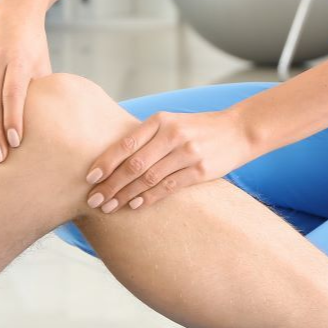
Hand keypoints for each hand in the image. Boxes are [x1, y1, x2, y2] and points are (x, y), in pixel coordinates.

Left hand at [85, 109, 251, 212]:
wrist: (239, 130)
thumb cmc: (197, 128)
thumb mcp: (171, 122)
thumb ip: (145, 136)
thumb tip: (111, 157)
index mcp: (160, 120)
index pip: (126, 143)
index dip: (105, 162)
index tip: (89, 178)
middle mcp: (172, 135)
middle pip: (133, 164)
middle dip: (110, 184)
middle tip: (94, 200)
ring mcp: (187, 153)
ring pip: (148, 178)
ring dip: (126, 195)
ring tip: (110, 207)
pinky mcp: (200, 170)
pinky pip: (169, 187)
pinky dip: (149, 198)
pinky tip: (135, 205)